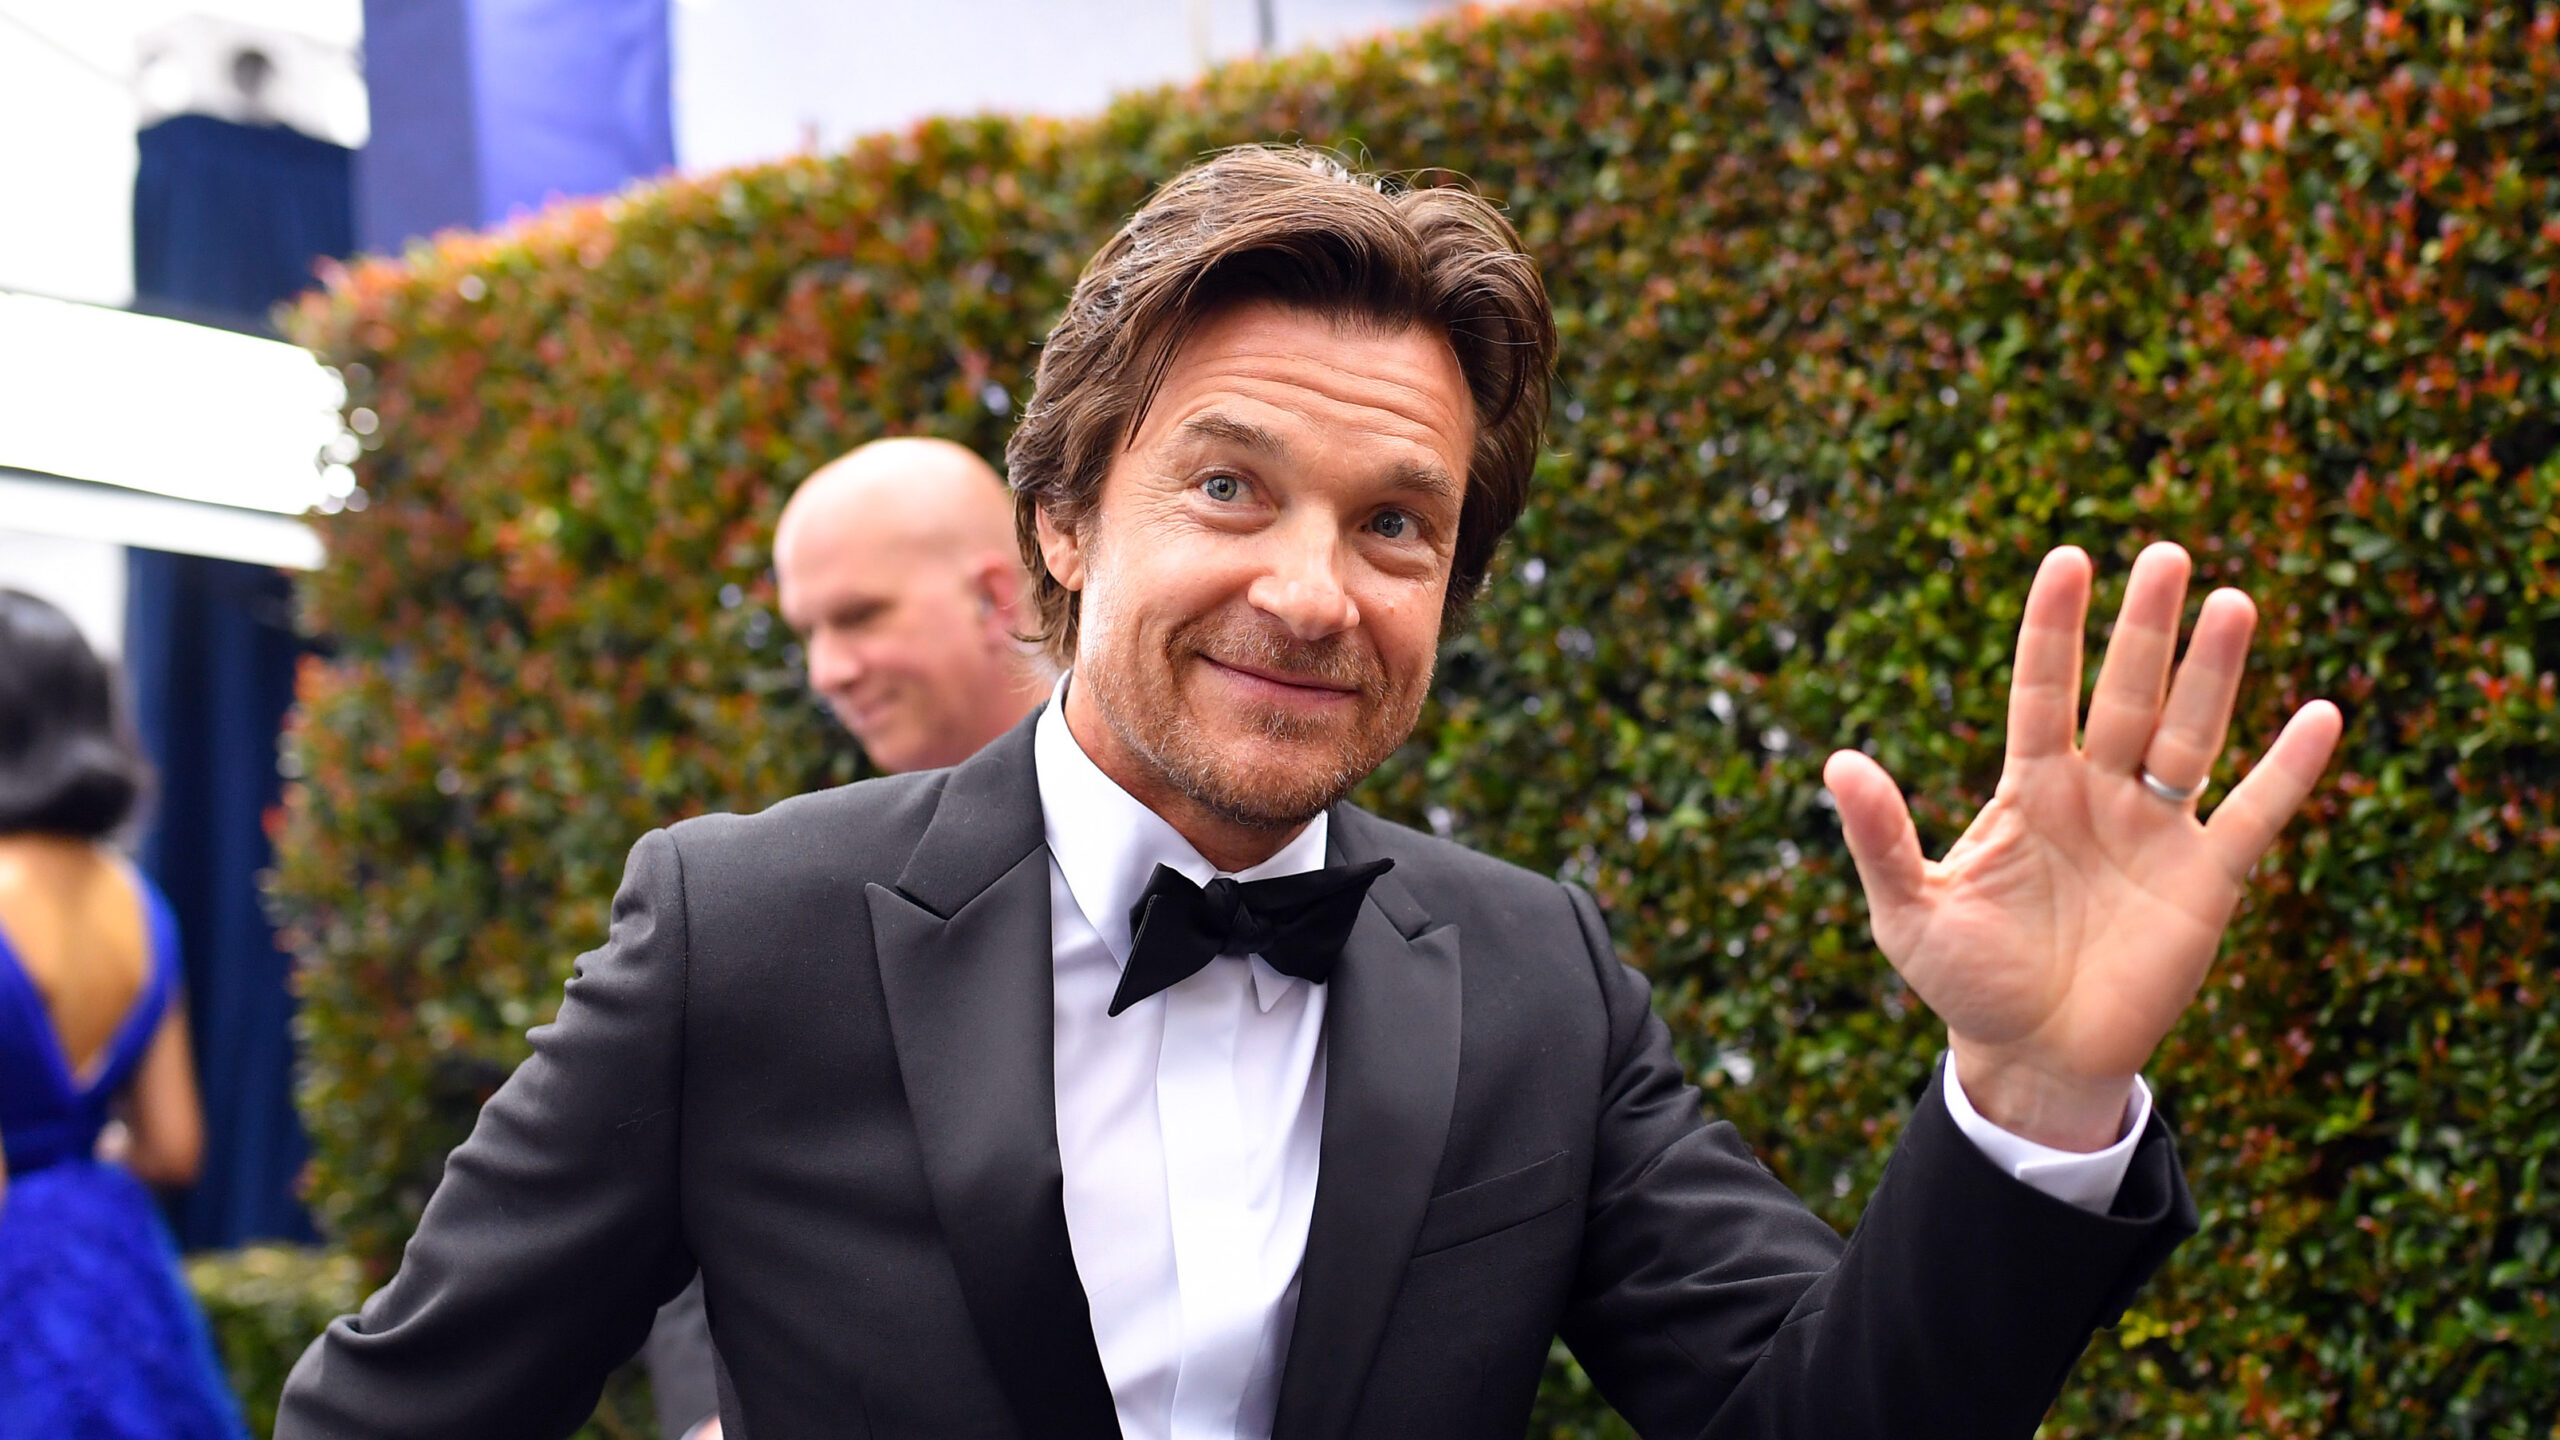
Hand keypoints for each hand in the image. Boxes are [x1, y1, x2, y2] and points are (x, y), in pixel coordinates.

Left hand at [1823, 543, 2341, 1150]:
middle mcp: (2096, 793)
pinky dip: (2287, 770)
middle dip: (2144, 628)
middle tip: (2166, 553)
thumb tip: (1839, 762)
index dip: (2054, 628)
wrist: (2033, 1056)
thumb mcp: (1909, 911)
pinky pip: (2252, 815)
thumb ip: (1881, 838)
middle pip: (2126, 694)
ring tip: (2233, 603)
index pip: (2043, 690)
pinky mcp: (2205, 881)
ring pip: (2190, 736)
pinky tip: (2321, 715)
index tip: (2068, 559)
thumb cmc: (1966, 981)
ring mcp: (2154, 831)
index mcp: (2028, 789)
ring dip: (2213, 674)